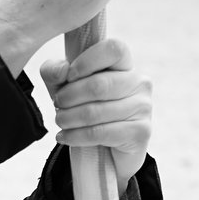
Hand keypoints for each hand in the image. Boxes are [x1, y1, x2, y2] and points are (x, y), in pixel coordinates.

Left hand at [39, 36, 151, 187]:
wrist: (103, 149)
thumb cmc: (83, 108)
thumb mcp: (63, 86)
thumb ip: (54, 71)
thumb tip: (63, 71)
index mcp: (124, 64)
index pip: (113, 49)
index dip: (87, 61)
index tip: (69, 76)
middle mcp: (139, 82)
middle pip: (98, 85)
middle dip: (69, 97)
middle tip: (57, 105)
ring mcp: (143, 107)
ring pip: (96, 112)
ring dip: (68, 118)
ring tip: (60, 122)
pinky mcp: (140, 132)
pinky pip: (100, 133)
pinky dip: (76, 136)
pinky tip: (64, 137)